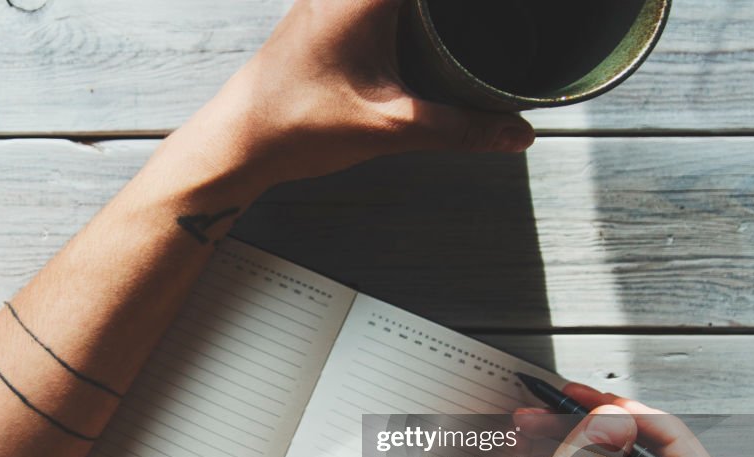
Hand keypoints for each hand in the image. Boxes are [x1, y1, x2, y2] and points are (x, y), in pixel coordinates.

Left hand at [176, 0, 534, 189]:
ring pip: (396, 0)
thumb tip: (515, 133)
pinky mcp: (326, 19)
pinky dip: (405, 14)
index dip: (470, 3)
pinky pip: (376, 6)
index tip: (511, 7)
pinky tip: (424, 34)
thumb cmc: (293, 126)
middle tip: (498, 18)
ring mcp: (331, 0)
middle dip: (457, 9)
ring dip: (429, 13)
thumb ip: (459, 129)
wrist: (237, 145)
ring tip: (471, 20)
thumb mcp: (388, 128)